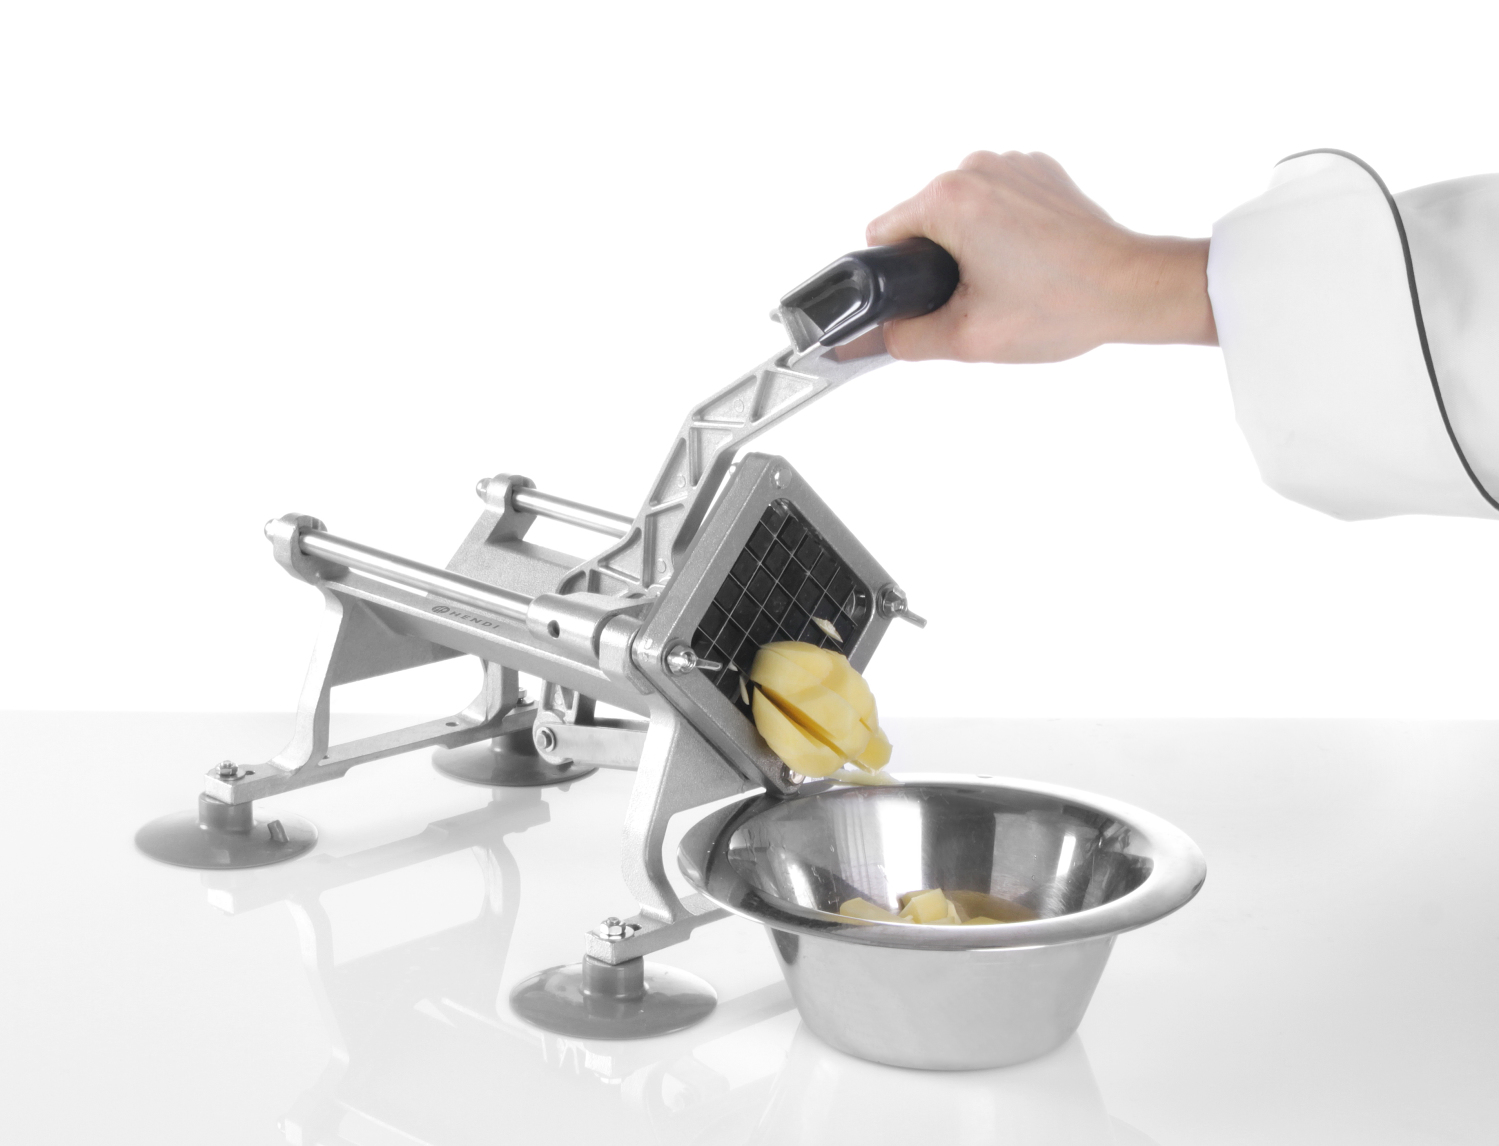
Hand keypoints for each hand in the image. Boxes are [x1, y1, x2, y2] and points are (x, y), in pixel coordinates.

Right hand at [866, 151, 1215, 362]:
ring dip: (970, 245)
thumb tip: (875, 337)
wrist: (1133, 290)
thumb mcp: (967, 339)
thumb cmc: (1063, 306)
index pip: (884, 235)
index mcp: (949, 198)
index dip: (898, 276)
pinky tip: (1030, 260)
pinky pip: (996, 202)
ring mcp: (1012, 164)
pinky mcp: (1039, 172)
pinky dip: (1003, 230)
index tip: (929, 298)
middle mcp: (977, 167)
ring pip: (960, 212)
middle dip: (938, 262)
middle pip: (923, 221)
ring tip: (1009, 281)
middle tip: (979, 298)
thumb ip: (904, 340)